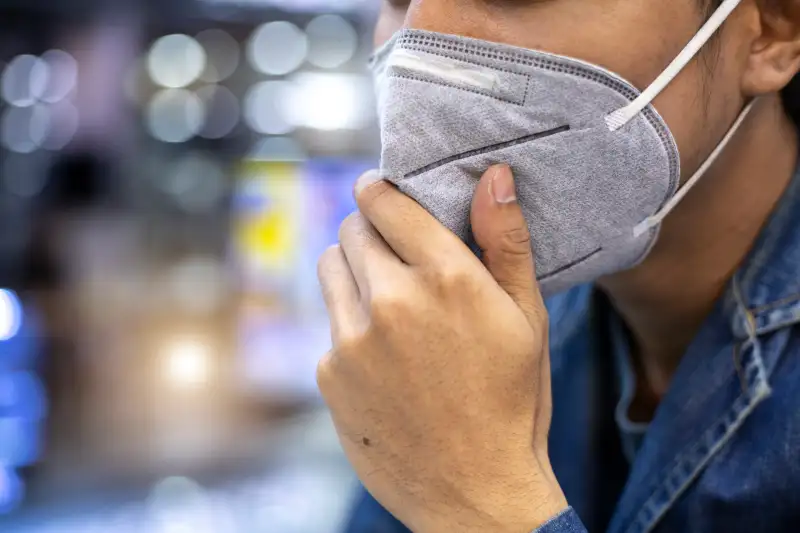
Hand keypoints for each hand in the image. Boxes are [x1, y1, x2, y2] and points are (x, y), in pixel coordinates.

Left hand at [317, 164, 567, 532]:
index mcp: (445, 278)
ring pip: (330, 268)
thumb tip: (493, 175)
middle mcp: (390, 300)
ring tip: (386, 297)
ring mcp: (352, 339)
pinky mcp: (329, 374)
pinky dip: (349, 324)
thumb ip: (506, 241)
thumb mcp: (527, 318)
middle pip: (351, 229)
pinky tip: (383, 355)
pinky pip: (329, 324)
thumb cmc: (511, 402)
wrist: (474, 491)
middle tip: (393, 250)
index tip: (378, 189)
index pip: (385, 202)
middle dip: (369, 229)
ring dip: (352, 269)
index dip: (378, 189)